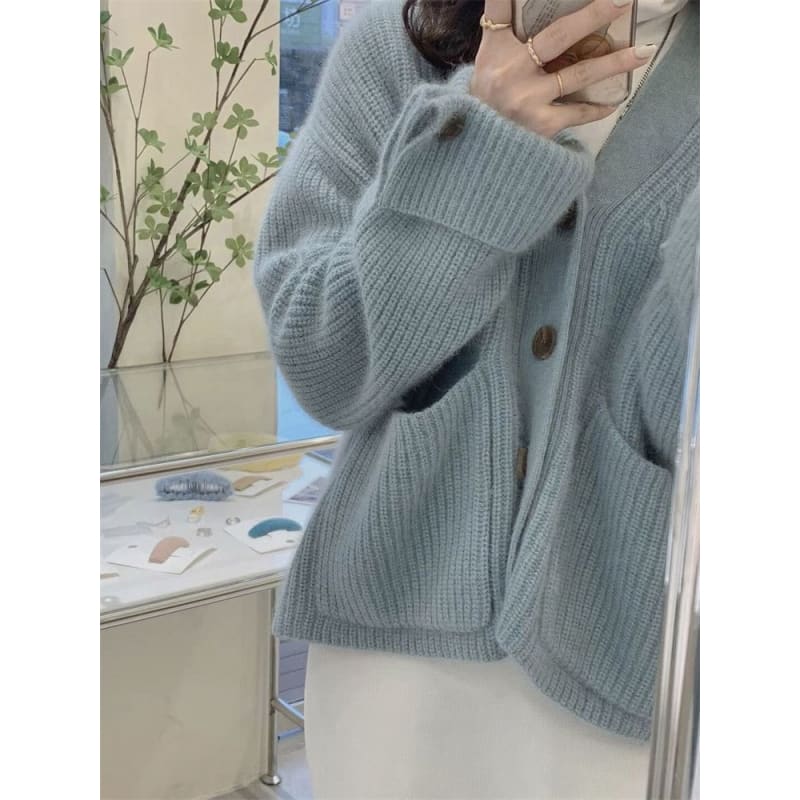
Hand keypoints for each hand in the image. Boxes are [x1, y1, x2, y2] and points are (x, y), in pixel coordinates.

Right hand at [470, 0, 655, 138]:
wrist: (477, 152)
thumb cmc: (484, 103)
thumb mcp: (486, 65)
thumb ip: (505, 37)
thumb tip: (529, 14)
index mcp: (495, 51)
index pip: (501, 8)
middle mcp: (510, 71)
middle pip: (559, 35)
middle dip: (593, 14)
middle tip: (623, 0)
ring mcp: (527, 99)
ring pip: (579, 74)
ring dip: (614, 62)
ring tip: (642, 52)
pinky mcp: (541, 125)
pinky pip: (577, 111)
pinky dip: (597, 108)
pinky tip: (614, 101)